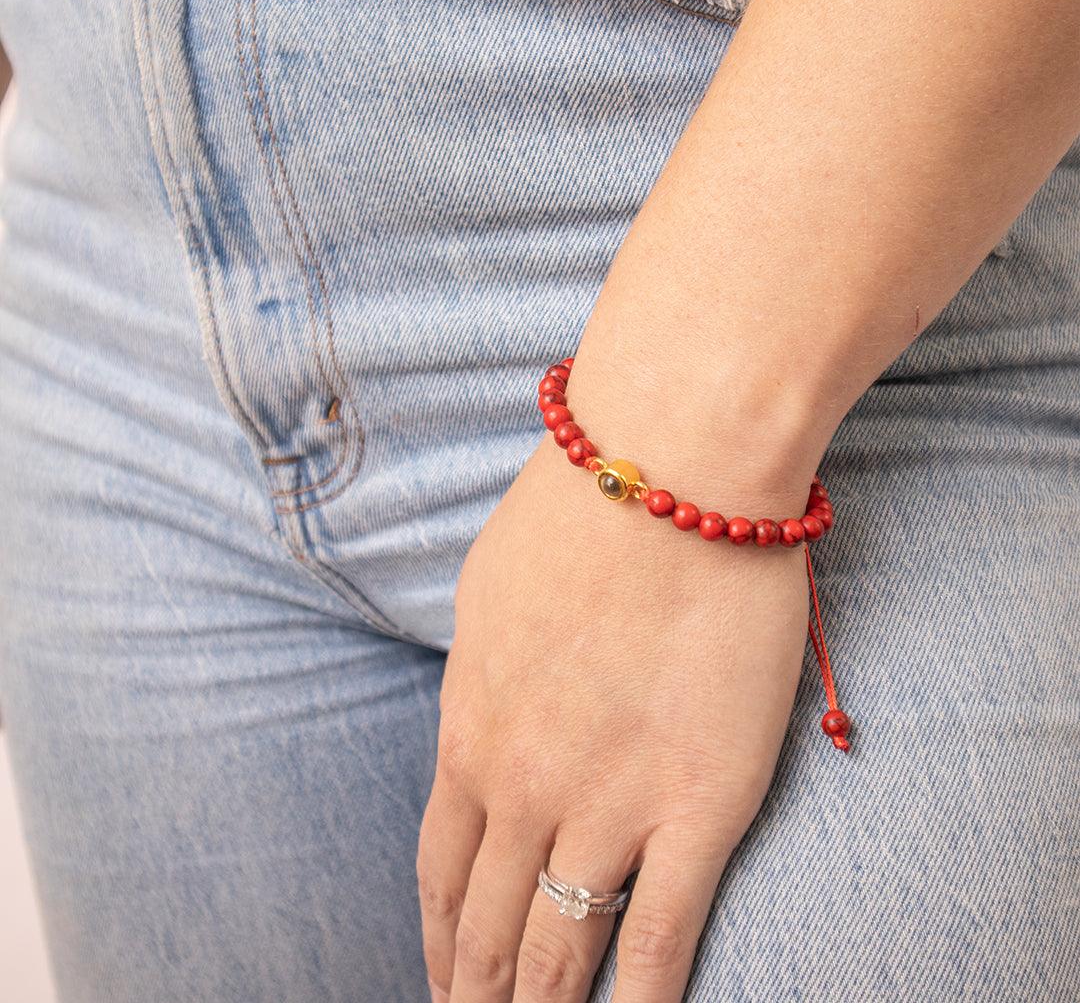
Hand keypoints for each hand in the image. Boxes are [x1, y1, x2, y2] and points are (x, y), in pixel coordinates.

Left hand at [417, 423, 813, 1001]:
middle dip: (476, 997)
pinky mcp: (697, 804)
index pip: (440, 870)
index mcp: (471, 729)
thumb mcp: (488, 592)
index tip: (442, 981)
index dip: (438, 940)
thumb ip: (480, 673)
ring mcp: (607, 801)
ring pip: (559, 946)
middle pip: (488, 924)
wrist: (670, 466)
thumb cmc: (579, 512)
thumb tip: (480, 718)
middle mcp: (523, 782)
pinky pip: (659, 938)